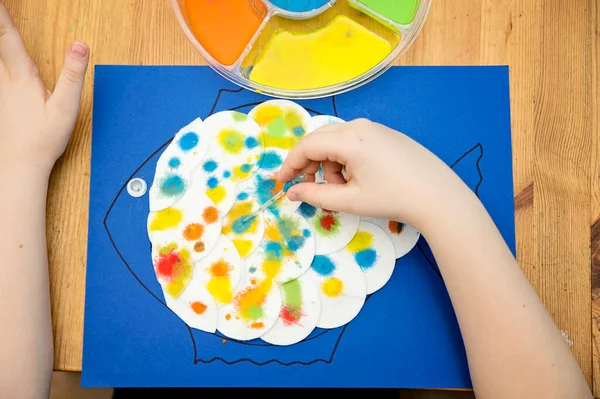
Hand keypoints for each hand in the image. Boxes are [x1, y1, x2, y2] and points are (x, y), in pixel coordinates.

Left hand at [0, 3, 88, 177]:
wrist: (19, 164)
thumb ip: (72, 74)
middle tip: (0, 10)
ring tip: (1, 24)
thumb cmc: (42, 139)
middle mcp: (4, 79)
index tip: (0, 1)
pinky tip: (3, 60)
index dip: (2, 14)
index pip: (7, 35)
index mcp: (22, 77)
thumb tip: (80, 45)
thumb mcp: (65, 107)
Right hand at [278, 118, 473, 230]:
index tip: (281, 182)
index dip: (290, 164)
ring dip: (331, 165)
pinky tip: (360, 180)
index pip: (307, 146)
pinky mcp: (386, 134)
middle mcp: (359, 126)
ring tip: (345, 190)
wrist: (438, 196)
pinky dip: (346, 161)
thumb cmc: (393, 198)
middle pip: (320, 140)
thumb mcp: (349, 201)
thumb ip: (315, 195)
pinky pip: (354, 142)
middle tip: (312, 188)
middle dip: (310, 165)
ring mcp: (375, 128)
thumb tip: (292, 192)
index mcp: (349, 139)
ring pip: (337, 142)